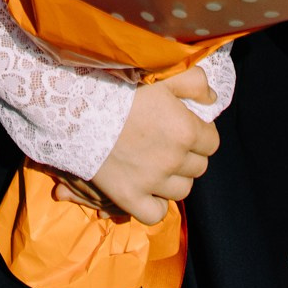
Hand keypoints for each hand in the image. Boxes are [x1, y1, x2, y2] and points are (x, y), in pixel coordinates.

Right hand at [78, 67, 220, 225]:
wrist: (75, 104)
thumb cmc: (120, 84)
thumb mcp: (162, 74)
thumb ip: (195, 82)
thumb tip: (212, 101)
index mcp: (185, 129)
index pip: (211, 142)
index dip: (200, 133)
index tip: (185, 126)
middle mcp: (174, 159)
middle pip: (198, 167)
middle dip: (188, 155)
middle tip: (168, 142)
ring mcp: (151, 181)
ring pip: (182, 190)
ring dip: (175, 179)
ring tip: (158, 164)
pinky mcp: (128, 197)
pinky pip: (155, 213)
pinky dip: (156, 204)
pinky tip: (148, 190)